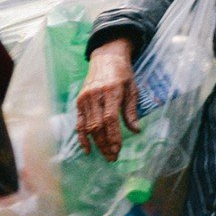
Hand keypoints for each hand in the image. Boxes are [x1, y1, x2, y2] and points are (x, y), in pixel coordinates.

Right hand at [76, 38, 140, 160]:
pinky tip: (87, 149)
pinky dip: (82, 137)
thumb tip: (136, 131)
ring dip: (96, 143)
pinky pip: (79, 123)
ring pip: (88, 127)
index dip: (113, 136)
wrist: (106, 58)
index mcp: (111, 91)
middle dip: (105, 144)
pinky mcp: (79, 102)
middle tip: (113, 157)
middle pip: (98, 126)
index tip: (118, 150)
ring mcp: (85, 99)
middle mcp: (95, 96)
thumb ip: (131, 111)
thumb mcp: (132, 89)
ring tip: (106, 155)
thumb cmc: (123, 74)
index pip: (110, 119)